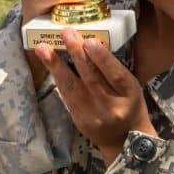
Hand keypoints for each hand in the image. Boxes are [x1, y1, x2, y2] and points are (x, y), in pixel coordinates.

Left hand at [35, 29, 155, 165]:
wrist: (124, 140)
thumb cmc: (129, 105)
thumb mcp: (131, 87)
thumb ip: (114, 69)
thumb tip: (89, 44)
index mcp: (129, 96)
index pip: (115, 75)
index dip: (101, 58)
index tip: (88, 41)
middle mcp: (110, 107)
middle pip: (91, 78)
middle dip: (76, 53)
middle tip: (66, 33)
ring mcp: (92, 116)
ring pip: (72, 87)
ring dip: (56, 65)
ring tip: (43, 48)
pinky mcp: (78, 120)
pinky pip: (66, 95)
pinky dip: (57, 78)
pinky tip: (49, 64)